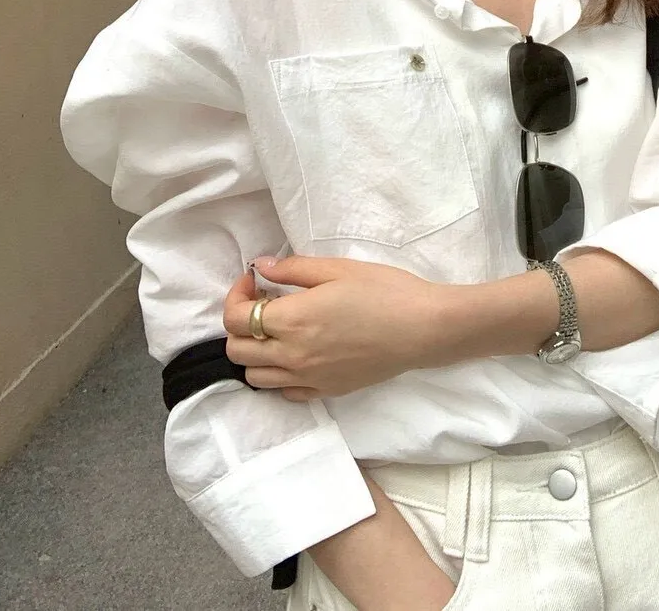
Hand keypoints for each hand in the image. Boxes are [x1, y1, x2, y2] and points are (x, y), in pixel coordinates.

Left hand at [223, 255, 447, 399]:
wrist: (423, 327)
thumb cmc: (384, 291)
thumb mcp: (337, 268)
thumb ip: (292, 269)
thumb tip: (260, 266)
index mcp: (292, 320)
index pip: (235, 319)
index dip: (236, 295)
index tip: (254, 280)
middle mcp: (292, 355)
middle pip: (237, 352)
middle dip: (239, 324)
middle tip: (263, 302)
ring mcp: (308, 378)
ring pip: (255, 377)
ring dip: (254, 352)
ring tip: (277, 330)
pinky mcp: (326, 391)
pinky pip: (284, 392)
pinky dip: (278, 375)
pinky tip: (296, 353)